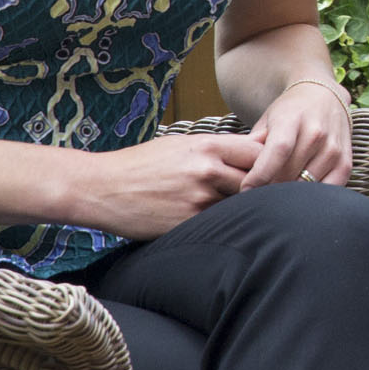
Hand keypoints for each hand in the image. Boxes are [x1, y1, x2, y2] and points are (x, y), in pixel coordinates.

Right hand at [76, 133, 261, 236]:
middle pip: (257, 180)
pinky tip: (217, 225)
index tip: (268, 169)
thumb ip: (216, 149)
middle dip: (262, 187)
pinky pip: (218, 224)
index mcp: (207, 146)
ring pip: (240, 204)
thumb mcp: (180, 144)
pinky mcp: (187, 223)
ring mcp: (198, 199)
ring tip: (241, 211)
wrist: (100, 188)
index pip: (258, 151)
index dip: (268, 161)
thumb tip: (252, 153)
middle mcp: (206, 171)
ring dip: (243, 207)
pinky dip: (221, 224)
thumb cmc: (141, 164)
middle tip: (264, 194)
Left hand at [242, 78, 353, 188]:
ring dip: (289, 196)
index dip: (261, 174)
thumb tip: (237, 176)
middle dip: (269, 189)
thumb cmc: (289, 113)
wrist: (324, 97)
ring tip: (275, 197)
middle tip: (256, 198)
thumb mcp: (267, 121)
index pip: (279, 150)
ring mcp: (334, 149)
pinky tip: (298, 195)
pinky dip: (311, 197)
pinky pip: (327, 189)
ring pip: (307, 185)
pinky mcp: (346, 163)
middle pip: (290, 173)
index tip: (245, 190)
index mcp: (293, 119)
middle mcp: (317, 133)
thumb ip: (253, 147)